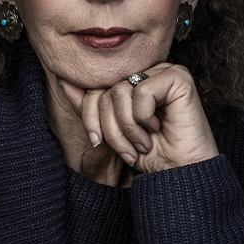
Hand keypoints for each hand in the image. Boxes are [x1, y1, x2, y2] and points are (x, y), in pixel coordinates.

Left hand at [81, 63, 218, 172]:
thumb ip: (90, 106)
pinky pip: (142, 91)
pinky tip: (159, 127)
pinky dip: (144, 117)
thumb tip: (64, 80)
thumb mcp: (111, 130)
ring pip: (122, 90)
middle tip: (128, 148)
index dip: (89, 116)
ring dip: (128, 127)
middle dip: (111, 127)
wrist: (180, 172)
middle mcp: (148, 71)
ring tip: (143, 141)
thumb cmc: (151, 153)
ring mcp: (164, 72)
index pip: (95, 86)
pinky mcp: (179, 78)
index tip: (99, 142)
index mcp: (132, 79)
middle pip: (107, 90)